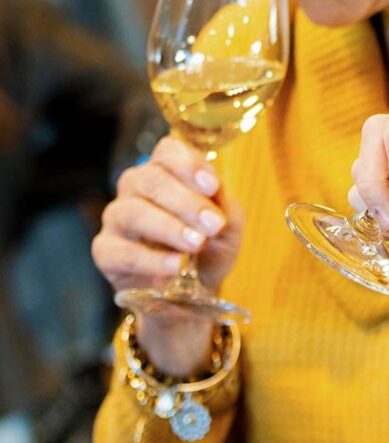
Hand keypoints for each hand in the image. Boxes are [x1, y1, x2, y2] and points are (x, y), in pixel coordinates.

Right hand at [92, 135, 243, 374]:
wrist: (194, 291)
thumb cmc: (211, 245)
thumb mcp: (228, 223)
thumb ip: (222, 202)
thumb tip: (214, 188)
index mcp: (167, 169)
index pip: (168, 151)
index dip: (189, 164)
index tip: (213, 186)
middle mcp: (136, 186)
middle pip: (151, 180)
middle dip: (187, 202)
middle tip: (214, 225)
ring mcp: (117, 217)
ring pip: (133, 212)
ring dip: (169, 228)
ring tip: (197, 244)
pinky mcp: (105, 250)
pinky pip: (119, 250)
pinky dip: (150, 259)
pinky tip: (174, 266)